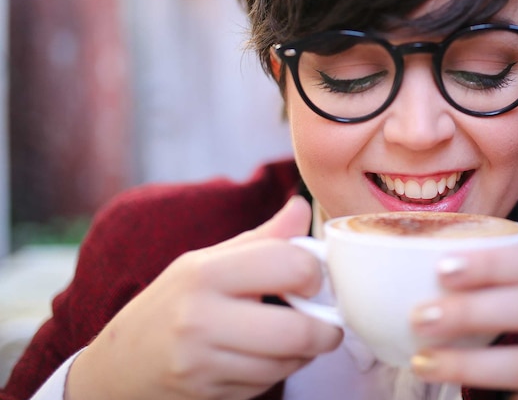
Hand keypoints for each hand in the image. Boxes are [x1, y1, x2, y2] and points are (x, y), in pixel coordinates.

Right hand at [66, 196, 342, 399]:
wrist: (118, 364)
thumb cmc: (174, 303)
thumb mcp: (209, 261)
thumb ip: (263, 239)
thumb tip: (303, 207)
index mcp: (206, 271)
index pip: (291, 266)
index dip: (316, 275)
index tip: (313, 281)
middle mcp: (199, 316)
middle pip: (298, 330)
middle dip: (325, 329)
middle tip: (327, 324)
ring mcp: (200, 361)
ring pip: (286, 363)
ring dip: (303, 354)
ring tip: (294, 338)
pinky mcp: (206, 394)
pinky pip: (266, 385)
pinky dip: (277, 373)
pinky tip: (264, 358)